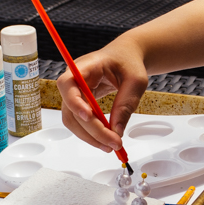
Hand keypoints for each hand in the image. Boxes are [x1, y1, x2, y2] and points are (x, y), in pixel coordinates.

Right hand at [57, 36, 148, 152]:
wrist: (125, 58)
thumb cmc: (129, 63)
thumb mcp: (136, 80)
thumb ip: (126, 103)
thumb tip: (117, 130)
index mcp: (85, 66)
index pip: (68, 83)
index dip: (74, 101)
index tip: (89, 116)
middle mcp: (74, 80)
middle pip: (71, 108)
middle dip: (91, 129)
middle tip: (113, 142)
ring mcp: (74, 93)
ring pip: (72, 120)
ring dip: (89, 136)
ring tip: (110, 146)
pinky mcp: (79, 103)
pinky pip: (79, 122)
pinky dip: (91, 134)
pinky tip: (105, 139)